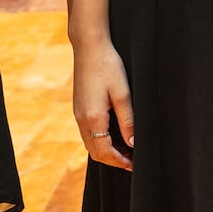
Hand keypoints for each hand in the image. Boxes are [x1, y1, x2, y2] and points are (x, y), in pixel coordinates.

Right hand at [72, 38, 136, 168]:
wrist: (89, 46)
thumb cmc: (108, 66)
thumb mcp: (123, 94)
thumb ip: (128, 121)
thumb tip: (133, 144)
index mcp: (93, 118)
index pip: (105, 151)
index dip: (120, 161)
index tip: (134, 165)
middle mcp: (81, 119)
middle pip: (95, 151)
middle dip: (113, 160)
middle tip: (132, 161)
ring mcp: (77, 114)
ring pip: (90, 143)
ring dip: (107, 151)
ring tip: (126, 150)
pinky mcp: (78, 107)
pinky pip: (87, 133)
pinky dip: (100, 140)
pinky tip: (114, 136)